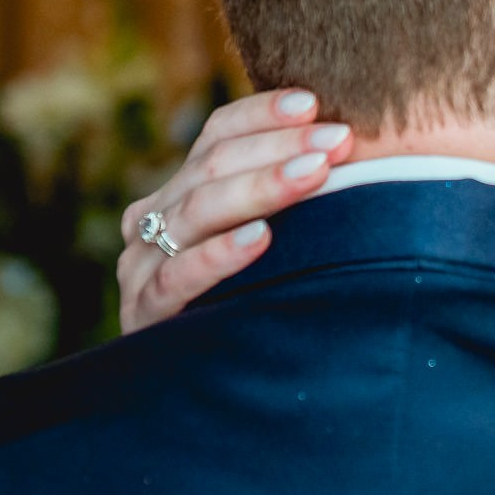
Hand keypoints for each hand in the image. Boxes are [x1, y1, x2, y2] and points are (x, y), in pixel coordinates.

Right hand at [117, 91, 353, 332]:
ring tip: (315, 173)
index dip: (263, 115)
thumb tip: (352, 142)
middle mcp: (154, 220)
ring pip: (199, 210)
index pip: (217, 135)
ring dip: (261, 187)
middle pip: (212, 166)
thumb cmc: (261, 299)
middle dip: (280, 147)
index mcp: (182, 192)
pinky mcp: (144, 313)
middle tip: (338, 139)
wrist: (210, 391)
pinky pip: (178, 276)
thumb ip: (293, 195)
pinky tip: (262, 239)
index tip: (314, 102)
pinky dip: (221, 255)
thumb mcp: (276, 241)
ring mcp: (142, 265)